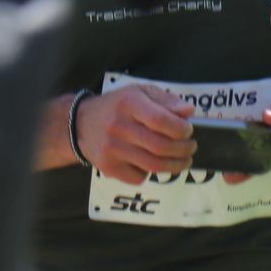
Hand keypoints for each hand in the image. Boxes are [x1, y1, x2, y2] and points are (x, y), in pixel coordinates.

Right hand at [76, 86, 194, 183]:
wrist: (80, 123)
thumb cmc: (118, 106)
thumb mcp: (141, 93)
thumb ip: (167, 100)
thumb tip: (189, 111)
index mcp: (128, 104)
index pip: (161, 120)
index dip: (181, 129)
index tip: (188, 130)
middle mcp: (117, 127)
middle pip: (161, 147)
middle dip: (184, 149)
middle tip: (190, 147)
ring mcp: (111, 149)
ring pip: (154, 165)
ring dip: (176, 165)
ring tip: (184, 159)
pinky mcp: (107, 167)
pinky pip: (139, 177)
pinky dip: (152, 173)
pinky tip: (154, 163)